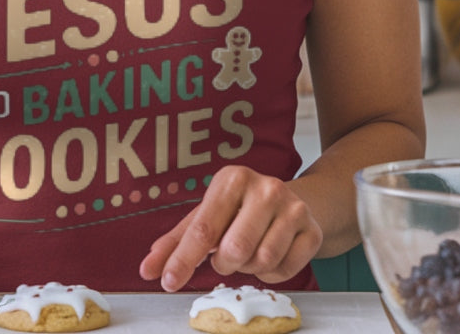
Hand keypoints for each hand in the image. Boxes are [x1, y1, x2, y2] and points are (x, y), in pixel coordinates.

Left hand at [138, 166, 321, 291]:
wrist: (292, 203)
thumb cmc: (239, 211)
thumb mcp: (206, 216)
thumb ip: (176, 242)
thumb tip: (148, 268)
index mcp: (232, 178)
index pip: (203, 227)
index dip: (184, 259)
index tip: (168, 282)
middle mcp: (264, 187)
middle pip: (234, 249)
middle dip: (224, 262)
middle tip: (227, 254)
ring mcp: (292, 207)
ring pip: (261, 261)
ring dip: (249, 267)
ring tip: (250, 249)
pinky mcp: (312, 230)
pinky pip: (286, 270)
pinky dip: (272, 273)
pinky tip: (271, 254)